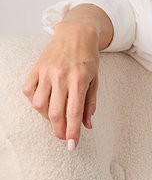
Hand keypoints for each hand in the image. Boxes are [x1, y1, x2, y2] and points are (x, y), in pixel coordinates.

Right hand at [21, 8, 109, 149]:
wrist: (75, 34)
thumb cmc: (88, 60)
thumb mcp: (95, 82)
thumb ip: (90, 104)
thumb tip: (87, 126)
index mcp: (79, 82)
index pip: (74, 113)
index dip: (72, 132)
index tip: (71, 145)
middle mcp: (61, 77)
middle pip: (55, 113)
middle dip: (59, 130)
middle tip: (63, 137)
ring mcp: (46, 72)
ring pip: (39, 104)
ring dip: (47, 117)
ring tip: (56, 116)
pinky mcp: (35, 68)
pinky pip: (28, 90)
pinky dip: (34, 101)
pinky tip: (44, 102)